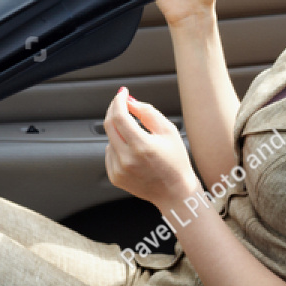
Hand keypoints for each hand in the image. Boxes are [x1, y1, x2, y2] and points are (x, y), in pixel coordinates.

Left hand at [104, 88, 200, 212]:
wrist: (175, 193)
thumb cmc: (176, 161)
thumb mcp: (169, 132)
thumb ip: (148, 113)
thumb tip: (130, 101)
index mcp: (142, 146)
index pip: (119, 116)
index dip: (118, 101)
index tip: (122, 93)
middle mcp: (127, 159)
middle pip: (109, 125)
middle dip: (114, 110)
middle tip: (122, 103)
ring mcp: (118, 170)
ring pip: (110, 139)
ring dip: (120, 131)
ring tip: (139, 139)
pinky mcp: (114, 177)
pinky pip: (110, 153)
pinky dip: (118, 147)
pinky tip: (135, 154)